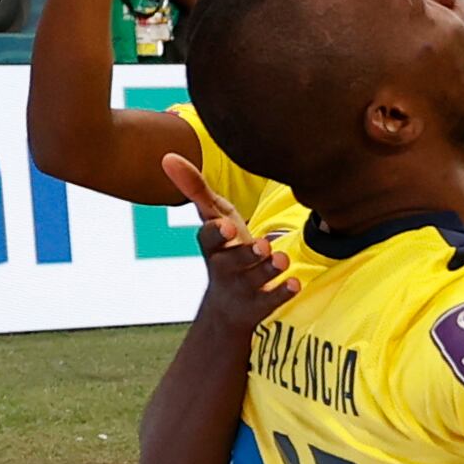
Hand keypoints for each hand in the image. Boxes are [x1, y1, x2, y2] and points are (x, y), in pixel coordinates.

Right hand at [163, 155, 295, 335]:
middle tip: (262, 245)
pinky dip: (282, 291)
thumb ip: (196, 190)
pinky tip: (295, 283)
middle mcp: (225, 268)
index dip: (216, 233)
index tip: (227, 226)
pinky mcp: (260, 304)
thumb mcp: (213, 220)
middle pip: (231, 263)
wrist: (228, 307)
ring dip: (268, 269)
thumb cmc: (224, 249)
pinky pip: (272, 299)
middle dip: (245, 254)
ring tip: (281, 259)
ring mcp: (242, 288)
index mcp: (213, 247)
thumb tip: (168, 156)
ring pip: (254, 280)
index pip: (208, 240)